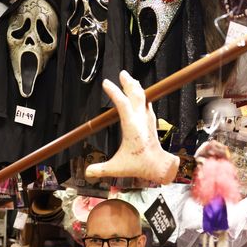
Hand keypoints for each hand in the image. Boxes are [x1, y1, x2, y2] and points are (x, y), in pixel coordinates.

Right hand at [85, 70, 178, 184]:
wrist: (159, 166)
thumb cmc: (139, 166)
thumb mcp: (118, 168)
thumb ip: (101, 169)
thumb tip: (87, 172)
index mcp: (132, 127)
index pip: (123, 103)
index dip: (114, 92)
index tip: (106, 83)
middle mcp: (141, 120)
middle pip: (136, 95)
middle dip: (129, 83)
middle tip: (122, 73)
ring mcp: (147, 120)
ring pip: (143, 98)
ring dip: (137, 88)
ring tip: (130, 80)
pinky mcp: (151, 123)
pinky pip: (147, 105)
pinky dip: (142, 97)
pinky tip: (140, 96)